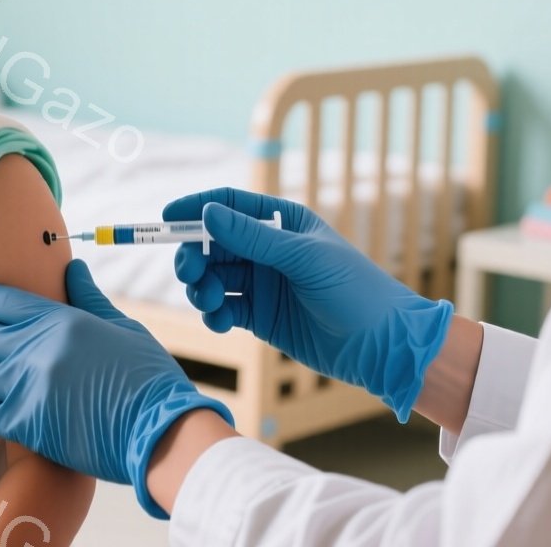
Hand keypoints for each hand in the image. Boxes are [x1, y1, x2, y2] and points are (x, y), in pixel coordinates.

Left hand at [0, 259, 233, 519]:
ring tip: (24, 381)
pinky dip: (2, 411)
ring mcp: (28, 389)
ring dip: (0, 377)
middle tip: (17, 349)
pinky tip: (26, 409)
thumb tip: (71, 268)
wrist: (160, 434)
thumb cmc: (147, 377)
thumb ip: (88, 297)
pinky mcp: (26, 426)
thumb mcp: (122, 328)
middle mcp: (37, 351)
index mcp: (61, 321)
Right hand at [168, 187, 452, 420]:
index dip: (196, 208)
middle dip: (193, 256)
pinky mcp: (260, 317)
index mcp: (282, 222)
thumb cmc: (355, 290)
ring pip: (213, 278)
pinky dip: (213, 315)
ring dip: (200, 288)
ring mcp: (262, 284)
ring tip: (208, 303)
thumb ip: (252, 238)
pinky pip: (222, 309)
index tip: (166, 219)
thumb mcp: (303, 258)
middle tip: (189, 274)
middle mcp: (268, 250)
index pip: (228, 205)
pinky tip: (221, 322)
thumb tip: (207, 213)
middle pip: (212, 244)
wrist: (383, 345)